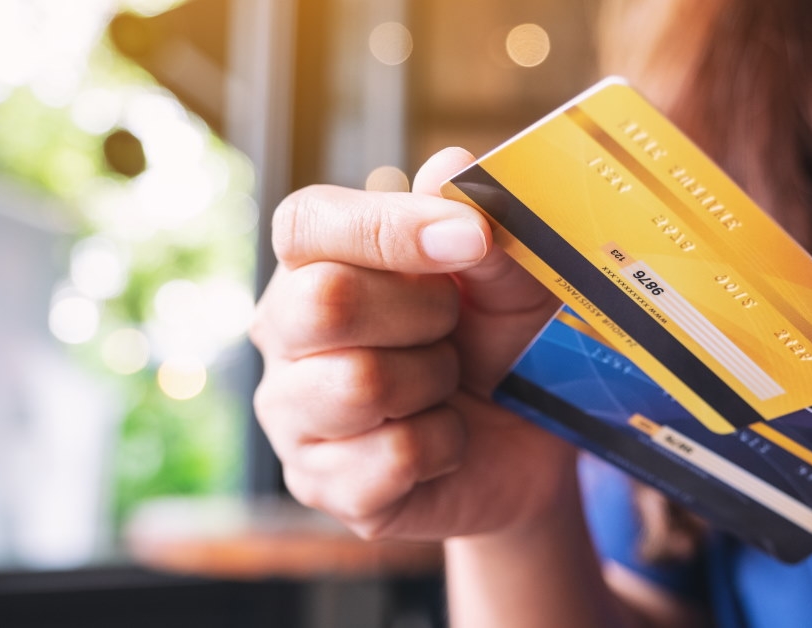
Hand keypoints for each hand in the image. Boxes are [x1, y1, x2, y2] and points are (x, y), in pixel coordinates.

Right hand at [250, 148, 571, 541]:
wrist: (527, 441)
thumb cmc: (502, 342)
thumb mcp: (512, 280)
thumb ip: (485, 227)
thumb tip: (449, 169)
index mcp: (317, 262)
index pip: (307, 223)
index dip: (389, 227)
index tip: (470, 240)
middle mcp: (285, 332)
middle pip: (324, 303)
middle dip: (423, 314)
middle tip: (454, 327)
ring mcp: (293, 413)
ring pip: (358, 385)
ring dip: (435, 383)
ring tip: (448, 385)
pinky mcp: (322, 484)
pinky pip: (392, 458)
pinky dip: (444, 447)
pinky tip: (446, 442)